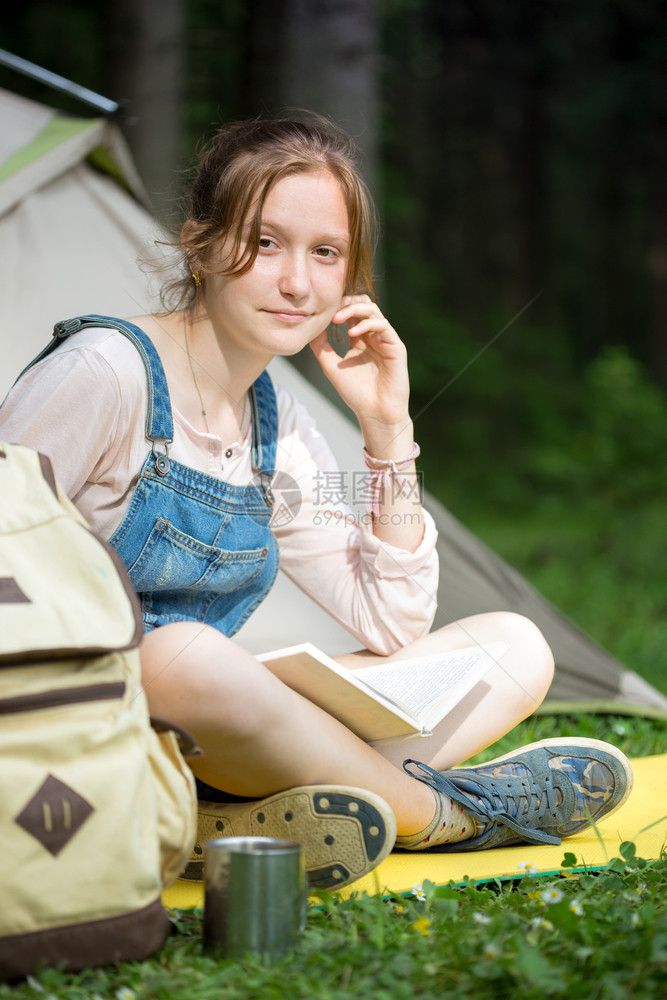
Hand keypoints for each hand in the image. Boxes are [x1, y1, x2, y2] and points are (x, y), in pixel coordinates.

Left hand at [309, 295, 411, 453]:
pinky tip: (351, 334)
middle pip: (363, 303)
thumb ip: (320, 346)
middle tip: (330, 311)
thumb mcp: (330, 366)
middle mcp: (373, 335)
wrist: (374, 413)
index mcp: (360, 338)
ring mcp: (385, 340)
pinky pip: (383, 325)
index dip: (338, 305)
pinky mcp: (396, 347)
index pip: (351, 310)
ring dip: (353, 310)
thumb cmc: (355, 393)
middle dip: (346, 302)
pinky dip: (366, 324)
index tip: (321, 309)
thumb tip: (308, 328)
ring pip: (372, 310)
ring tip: (336, 319)